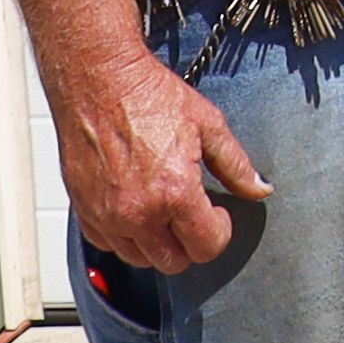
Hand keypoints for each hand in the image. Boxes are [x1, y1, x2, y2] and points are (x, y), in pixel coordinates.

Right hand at [48, 36, 270, 273]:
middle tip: (194, 215)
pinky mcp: (83, 210)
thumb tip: (260, 189)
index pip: (207, 247)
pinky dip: (124, 236)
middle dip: (190, 243)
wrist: (98, 80)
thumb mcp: (209, 126)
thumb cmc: (149, 97)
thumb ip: (237, 166)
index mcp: (174, 193)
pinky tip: (136, 209)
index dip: (220, 232)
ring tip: (165, 211)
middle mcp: (137, 213)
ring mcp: (106, 215)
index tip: (218, 213)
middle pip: (173, 262)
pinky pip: (108, 244)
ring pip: (139, 259)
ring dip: (157, 243)